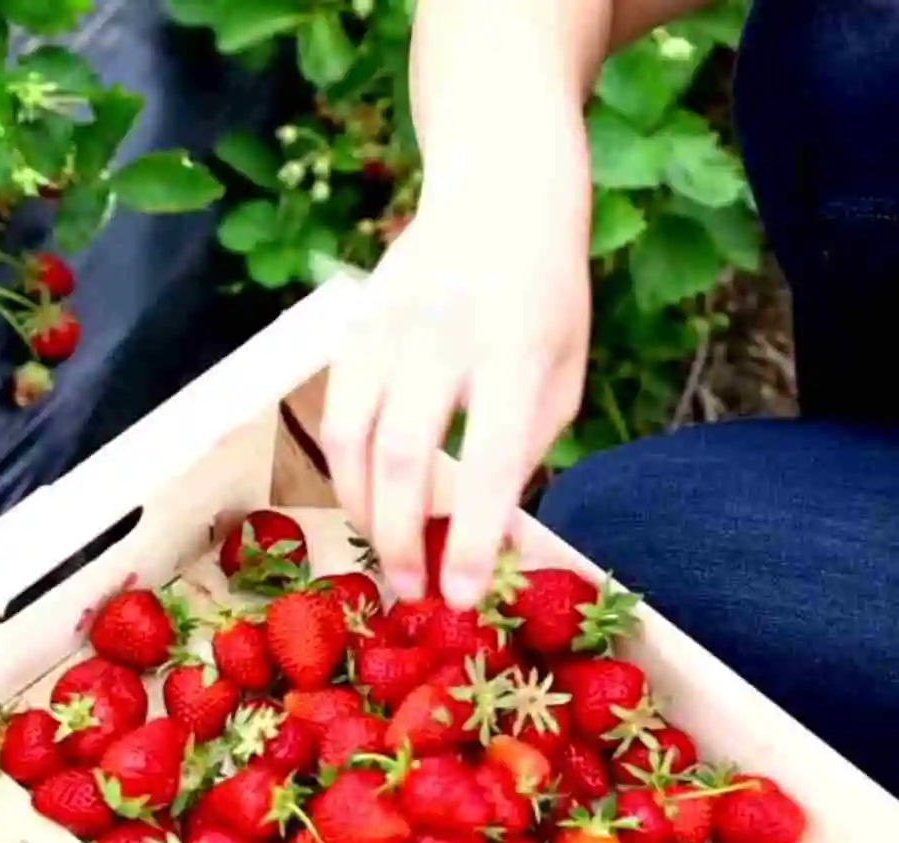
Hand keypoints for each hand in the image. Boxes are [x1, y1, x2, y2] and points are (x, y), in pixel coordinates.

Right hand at [320, 172, 591, 609]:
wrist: (498, 191)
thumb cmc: (547, 292)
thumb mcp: (565, 368)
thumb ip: (527, 444)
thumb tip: (484, 527)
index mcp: (515, 346)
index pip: (488, 456)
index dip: (471, 535)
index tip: (459, 595)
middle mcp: (443, 335)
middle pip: (401, 455)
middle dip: (400, 537)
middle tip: (410, 592)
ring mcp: (387, 327)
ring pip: (350, 438)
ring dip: (360, 509)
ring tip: (383, 552)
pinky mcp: (352, 326)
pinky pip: (333, 412)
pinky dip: (342, 468)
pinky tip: (361, 498)